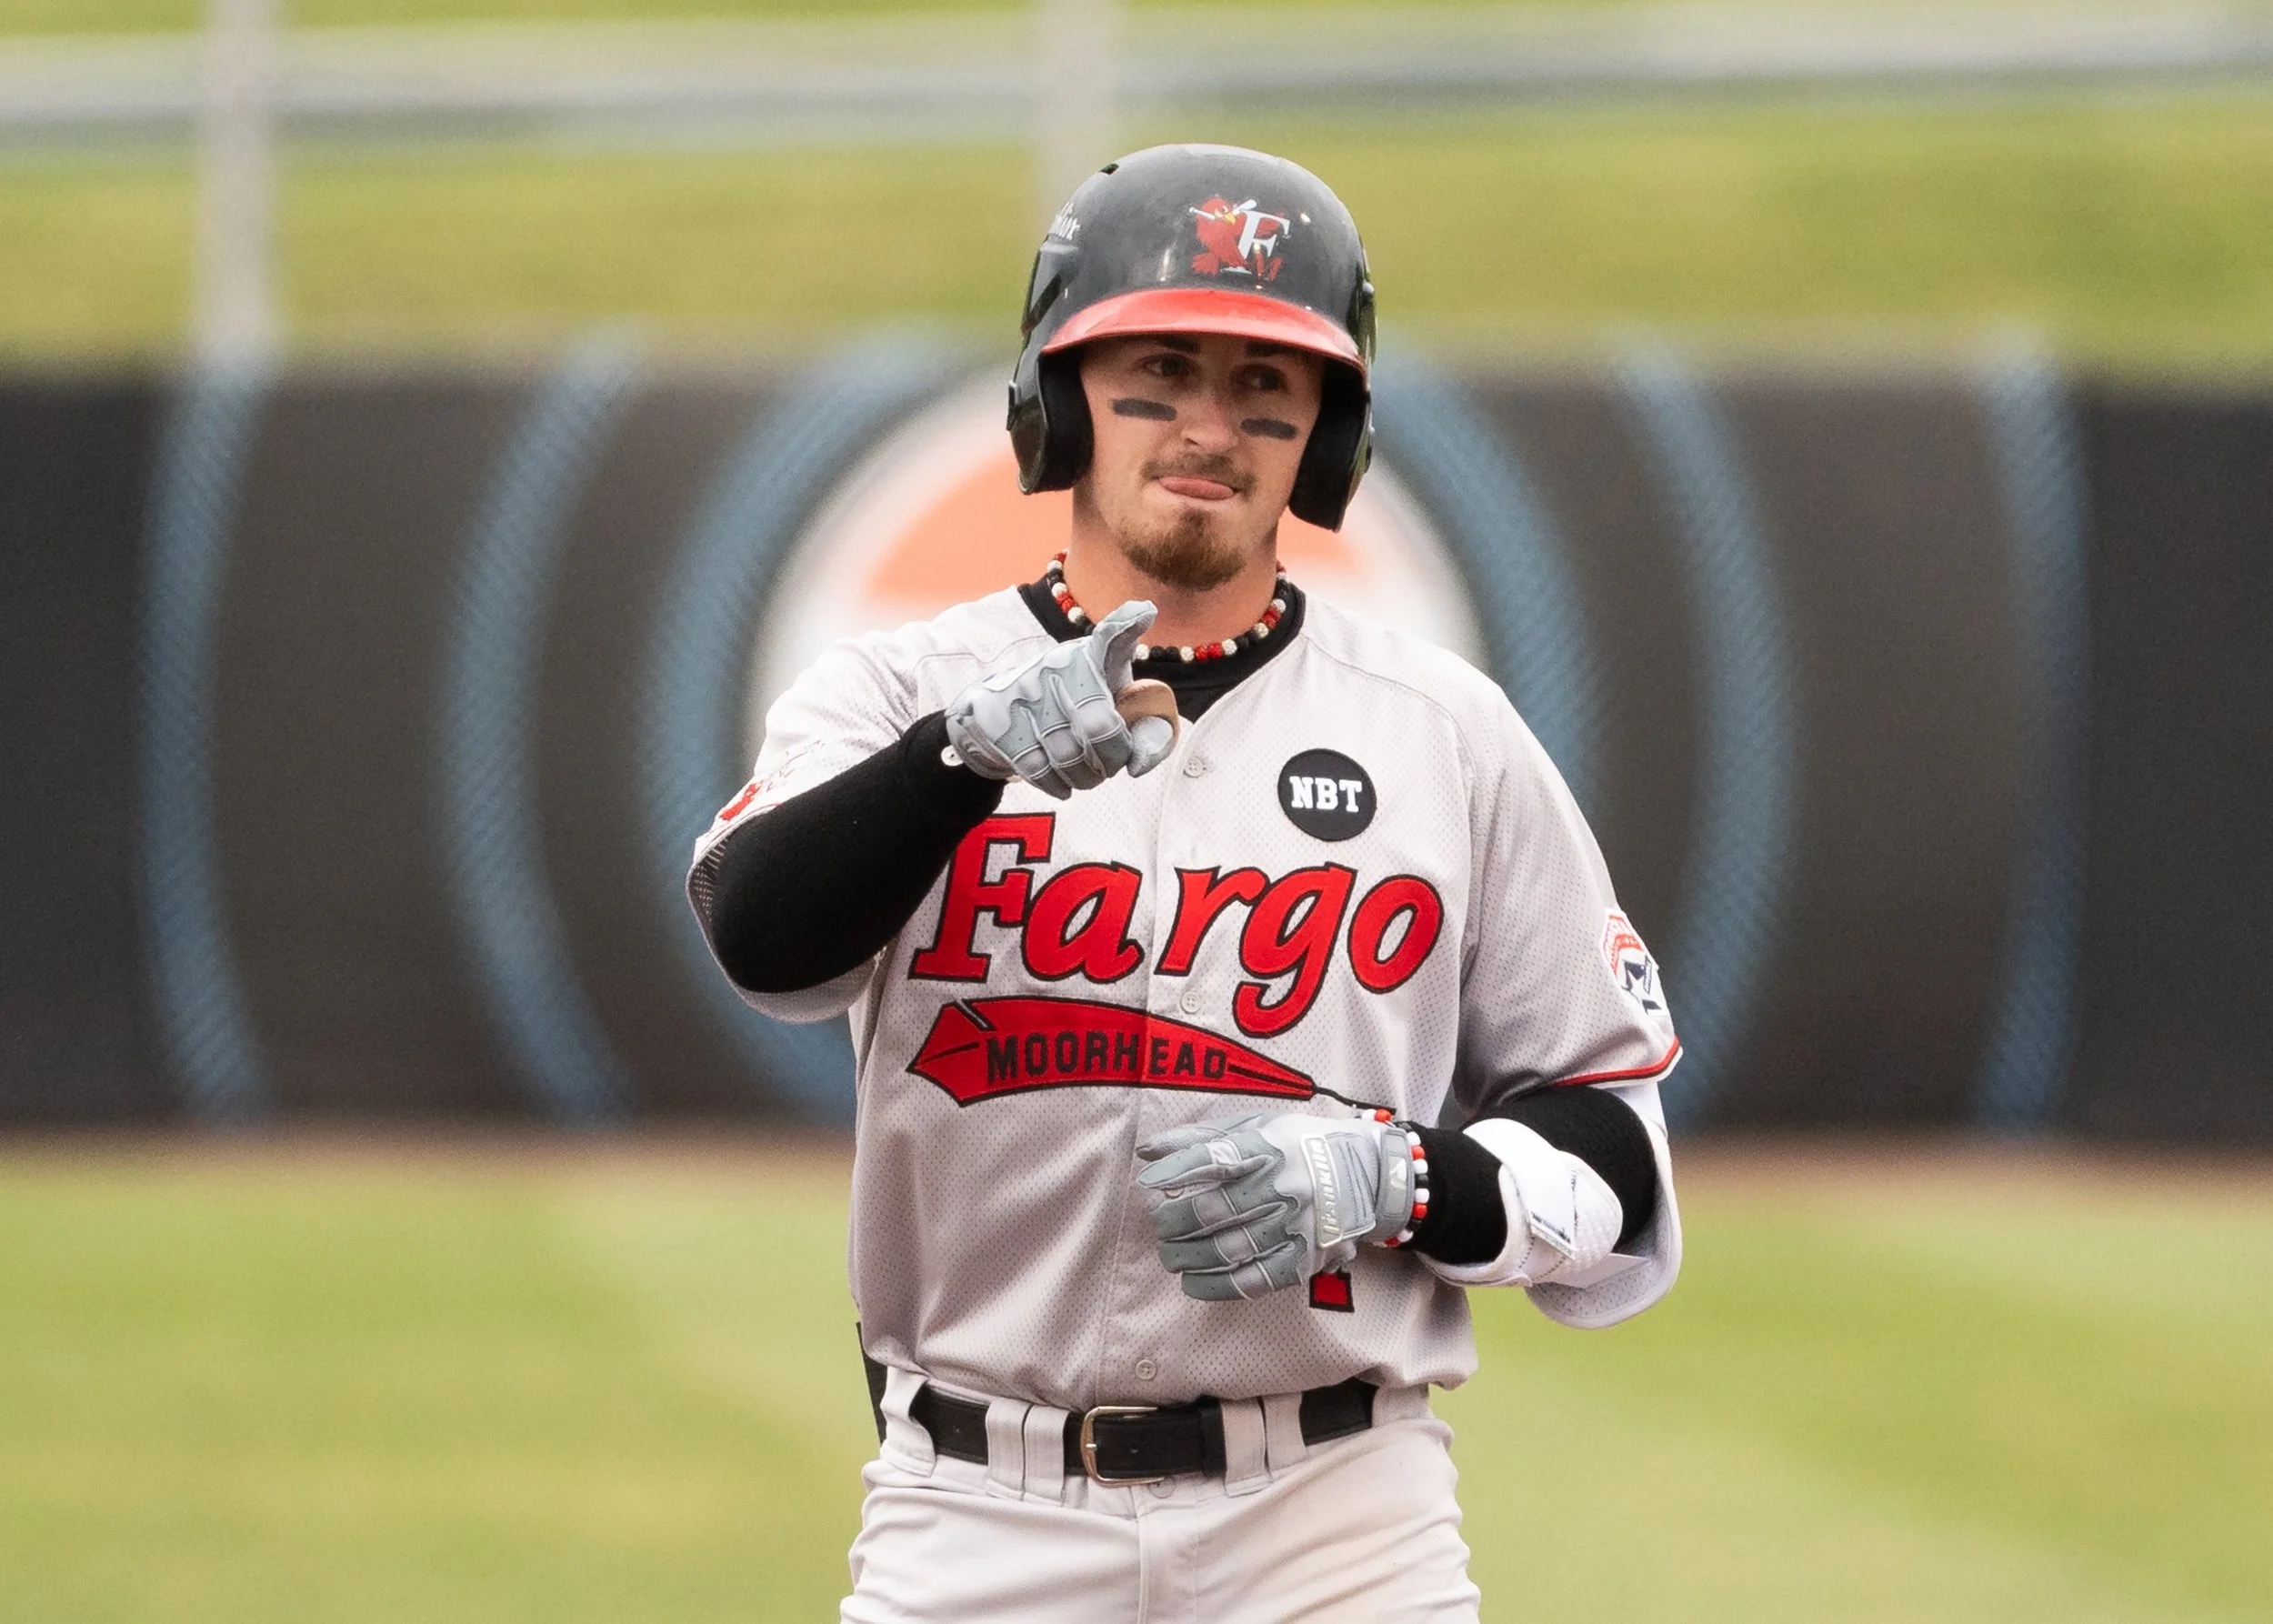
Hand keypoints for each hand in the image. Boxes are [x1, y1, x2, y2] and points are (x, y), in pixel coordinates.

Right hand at [943, 600, 1176, 798]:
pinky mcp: (996, 717)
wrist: (994, 712)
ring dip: (1085, 778)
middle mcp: (1057, 665)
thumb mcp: (1114, 707)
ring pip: (1067, 755)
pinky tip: (1063, 784)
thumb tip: (1137, 765)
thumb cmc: (1074, 709)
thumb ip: (1145, 730)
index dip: (1127, 626)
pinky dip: (1056, 784)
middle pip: (1098, 727)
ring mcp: (1024, 690)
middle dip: (1111, 760)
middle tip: (1109, 767)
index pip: (1111, 638)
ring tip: (1086, 776)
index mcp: (1091, 657)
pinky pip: (1036, 768)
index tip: (1144, 612)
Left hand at [1135, 1112, 1416, 1300]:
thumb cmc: (1299, 1145)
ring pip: (1228, 1248)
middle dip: (1174, 1221)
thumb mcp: (1258, 1127)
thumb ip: (1202, 1138)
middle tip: (1159, 1225)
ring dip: (1187, 1256)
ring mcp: (1297, 1225)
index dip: (1177, 1171)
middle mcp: (1285, 1185)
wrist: (1368, 1173)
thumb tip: (1147, 1150)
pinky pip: (1253, 1280)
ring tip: (1170, 1255)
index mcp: (1270, 1146)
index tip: (1147, 1184)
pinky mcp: (1305, 1259)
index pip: (1216, 1158)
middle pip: (1215, 1209)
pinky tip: (1192, 1283)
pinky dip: (1215, 1286)